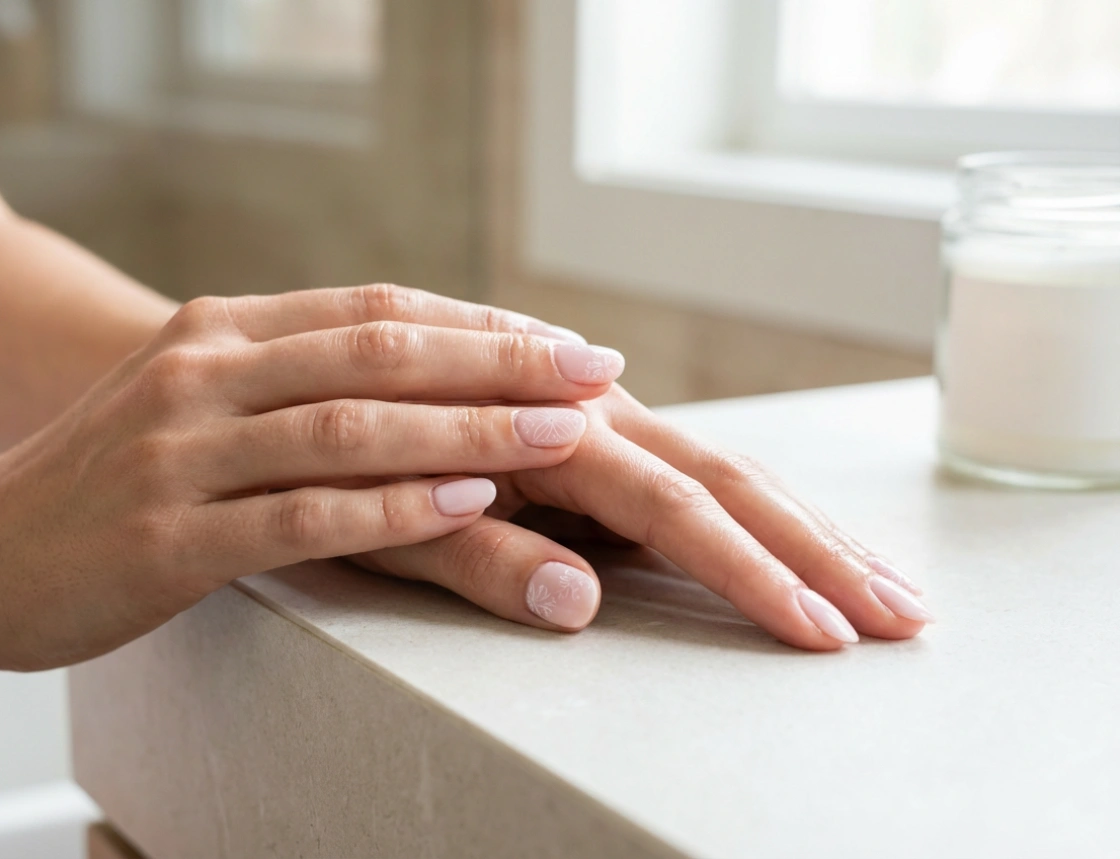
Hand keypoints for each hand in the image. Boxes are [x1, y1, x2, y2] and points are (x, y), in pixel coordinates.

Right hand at [0, 287, 625, 671]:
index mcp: (220, 331)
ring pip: (353, 427)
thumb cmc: (103, 483)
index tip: (570, 344)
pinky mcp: (170, 536)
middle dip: (503, 362)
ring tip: (568, 438)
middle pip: (381, 352)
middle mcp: (204, 370)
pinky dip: (391, 510)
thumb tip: (415, 384)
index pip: (378, 309)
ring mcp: (184, 451)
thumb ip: (289, 381)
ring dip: (472, 431)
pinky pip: (301, 515)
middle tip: (597, 376)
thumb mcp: (193, 401)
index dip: (481, 324)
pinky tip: (464, 506)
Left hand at [355, 386, 933, 650]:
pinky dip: (749, 506)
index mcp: (545, 432)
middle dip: (819, 551)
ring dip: (804, 527)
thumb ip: (477, 555)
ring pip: (718, 469)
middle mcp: (585, 412)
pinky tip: (799, 533)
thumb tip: (582, 601)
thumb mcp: (385, 526)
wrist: (306, 391)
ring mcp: (594, 418)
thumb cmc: (334, 467)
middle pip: (726, 482)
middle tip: (906, 614)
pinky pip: (683, 465)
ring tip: (881, 580)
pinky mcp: (590, 429)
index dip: (753, 574)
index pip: (675, 510)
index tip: (825, 632)